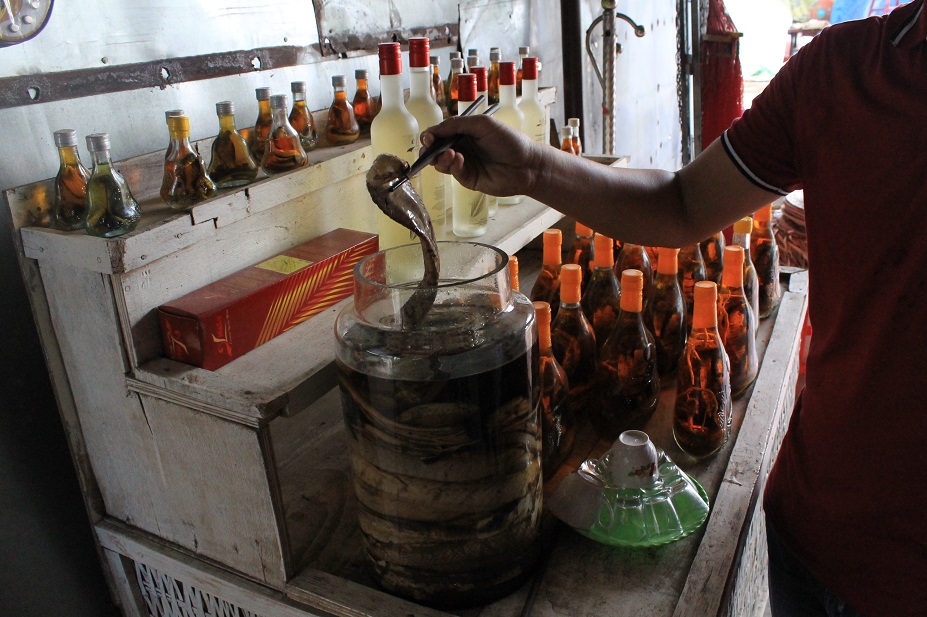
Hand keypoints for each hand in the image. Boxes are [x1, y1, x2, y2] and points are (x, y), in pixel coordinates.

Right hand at [421, 115, 542, 196]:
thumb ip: (457, 124)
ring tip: (450, 154)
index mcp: (464, 132)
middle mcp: (462, 147)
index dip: (431, 135)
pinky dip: (452, 166)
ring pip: (442, 163)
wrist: (527, 164)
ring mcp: (465, 164)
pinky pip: (454, 173)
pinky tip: (459, 160)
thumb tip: (434, 130)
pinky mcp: (469, 179)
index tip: (428, 137)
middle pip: (436, 149)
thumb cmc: (509, 140)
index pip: (440, 133)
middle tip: (431, 148)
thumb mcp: (482, 124)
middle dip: (430, 149)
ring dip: (441, 158)